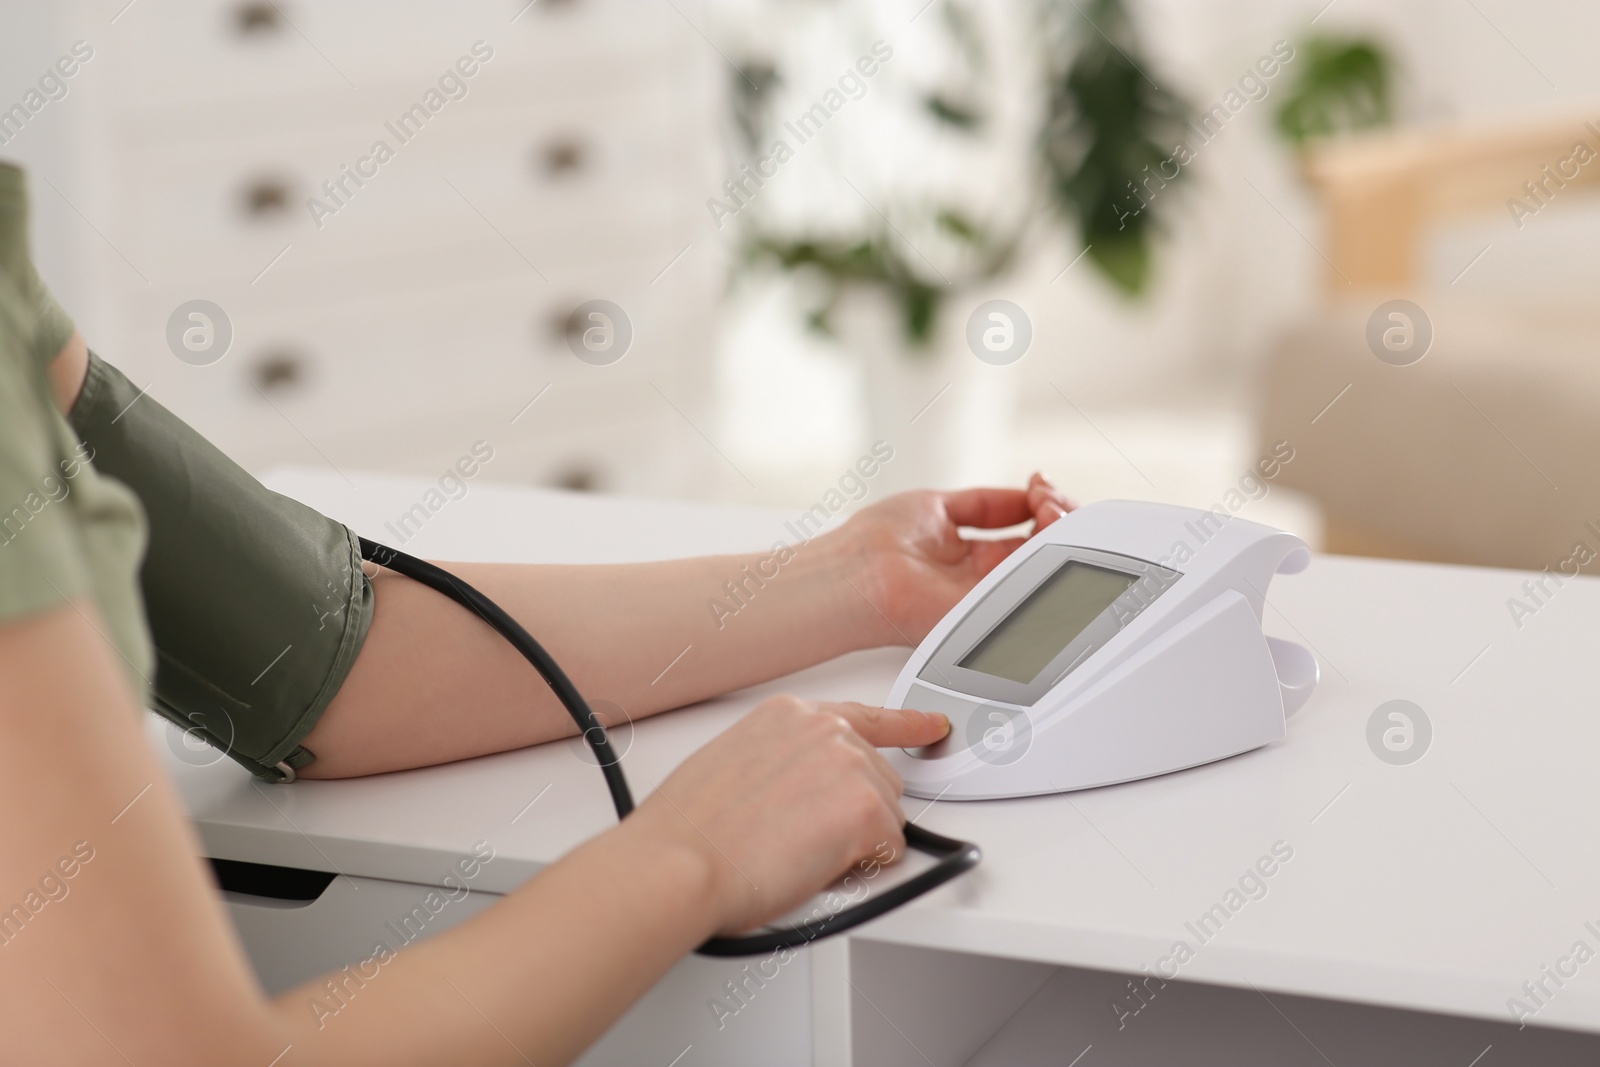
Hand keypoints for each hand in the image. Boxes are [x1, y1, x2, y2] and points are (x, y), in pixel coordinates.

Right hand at [627, 696, 949, 935]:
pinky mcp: (865, 808)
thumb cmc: (690, 832)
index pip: (863, 716)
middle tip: (803, 841)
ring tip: (796, 853)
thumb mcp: (732, 765)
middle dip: (856, 815)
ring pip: (888, 816)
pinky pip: (891, 849)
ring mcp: (849, 765)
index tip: (931, 725)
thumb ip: (783, 763)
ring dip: (856, 843)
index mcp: (789, 715)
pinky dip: (862, 869)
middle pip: (881, 778)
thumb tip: (802, 791)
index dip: (906, 725)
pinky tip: (815, 866)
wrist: (680, 863)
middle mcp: (825, 730)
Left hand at [834, 472, 1074, 645]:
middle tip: (1047, 497)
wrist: (853, 568)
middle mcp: (989, 580)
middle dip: (1061, 516)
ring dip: (1060, 531)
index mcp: (977, 558)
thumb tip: (1025, 495)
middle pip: (1050, 551)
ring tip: (1047, 506)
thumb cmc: (876, 541)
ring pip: (1051, 568)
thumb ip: (986, 505)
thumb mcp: (939, 507)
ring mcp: (992, 596)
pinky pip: (1037, 590)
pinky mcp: (992, 613)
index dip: (1046, 506)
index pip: (1033, 535)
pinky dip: (1051, 553)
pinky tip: (1047, 524)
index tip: (1039, 485)